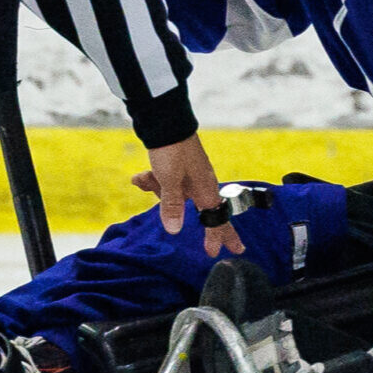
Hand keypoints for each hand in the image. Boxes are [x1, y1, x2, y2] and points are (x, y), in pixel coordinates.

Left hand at [131, 133, 244, 256]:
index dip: (215, 237)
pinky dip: (154, 181)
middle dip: (205, 225)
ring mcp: (190, 176)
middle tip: (232, 246)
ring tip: (143, 179)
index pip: (215, 220)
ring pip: (177, 195)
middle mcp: (201, 184)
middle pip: (204, 211)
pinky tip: (139, 178)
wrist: (166, 120)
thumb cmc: (172, 150)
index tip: (216, 253)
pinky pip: (168, 183)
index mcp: (205, 189)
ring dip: (158, 190)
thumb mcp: (169, 181)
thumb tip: (174, 230)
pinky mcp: (179, 168)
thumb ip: (172, 206)